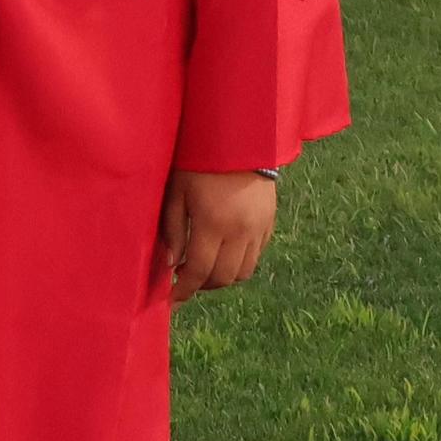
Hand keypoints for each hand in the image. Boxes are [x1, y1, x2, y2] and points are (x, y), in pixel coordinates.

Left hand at [160, 170, 276, 303]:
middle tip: (184, 281)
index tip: (171, 299)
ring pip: (242, 273)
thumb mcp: (177, 190)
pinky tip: (223, 255)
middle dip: (201, 286)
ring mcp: (258, 230)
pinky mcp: (269, 225)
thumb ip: (174, 228)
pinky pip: (256, 257)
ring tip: (202, 269)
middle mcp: (240, 233)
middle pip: (222, 278)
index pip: (198, 270)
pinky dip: (239, 264)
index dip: (183, 289)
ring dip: (221, 278)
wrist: (240, 140)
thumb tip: (172, 263)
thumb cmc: (199, 161)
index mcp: (213, 224)